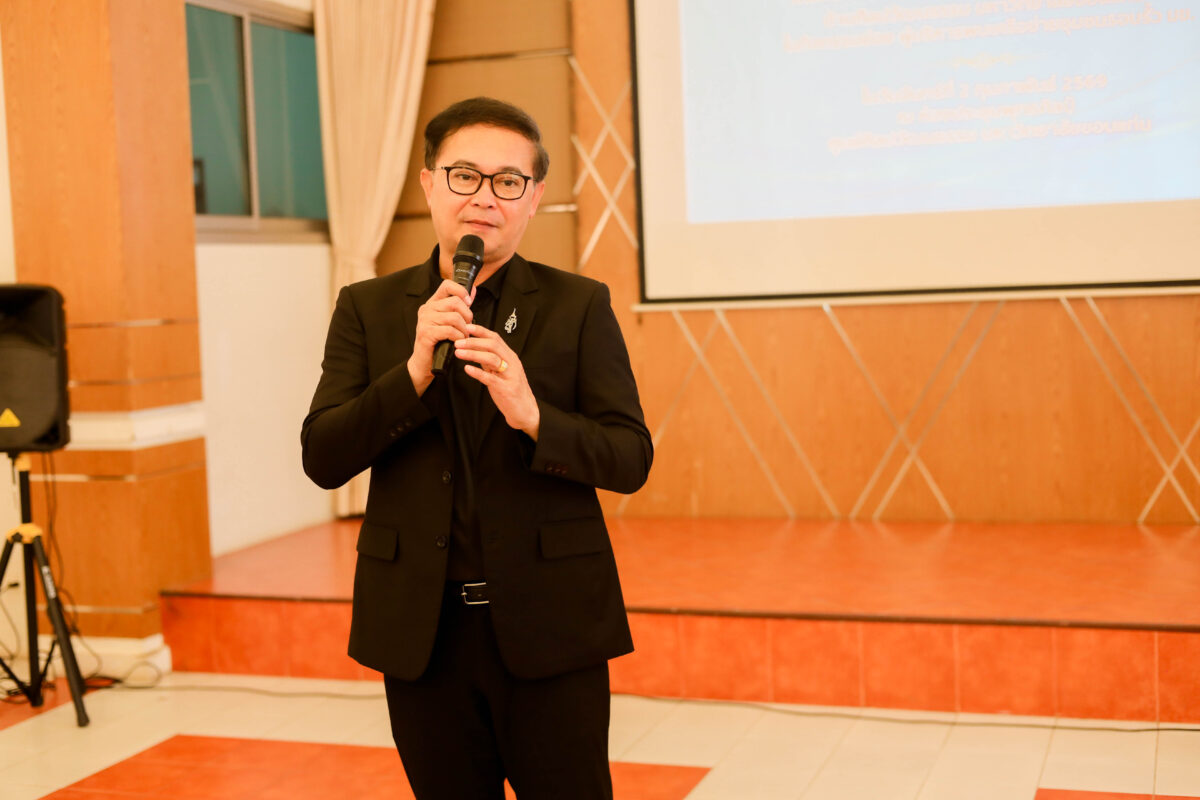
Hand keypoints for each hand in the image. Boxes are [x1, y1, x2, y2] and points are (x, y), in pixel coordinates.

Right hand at [408, 280, 475, 394]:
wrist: (424, 361)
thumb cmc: (438, 342)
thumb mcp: (450, 321)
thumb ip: (460, 306)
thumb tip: (473, 289)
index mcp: (432, 303)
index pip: (447, 285)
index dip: (461, 291)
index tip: (469, 302)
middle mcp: (427, 309)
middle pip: (455, 302)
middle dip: (467, 315)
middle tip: (467, 326)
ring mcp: (425, 320)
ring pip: (454, 317)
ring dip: (464, 329)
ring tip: (463, 336)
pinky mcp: (426, 333)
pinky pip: (450, 330)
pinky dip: (458, 337)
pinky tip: (457, 342)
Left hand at [455, 323, 539, 439]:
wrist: (525, 410)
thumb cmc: (511, 390)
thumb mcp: (501, 371)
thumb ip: (490, 359)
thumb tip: (474, 347)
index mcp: (510, 357)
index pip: (495, 338)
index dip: (481, 331)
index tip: (467, 327)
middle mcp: (511, 363)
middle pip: (493, 345)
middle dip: (473, 341)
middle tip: (458, 342)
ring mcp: (510, 376)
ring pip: (492, 359)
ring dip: (473, 354)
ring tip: (458, 353)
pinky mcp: (506, 389)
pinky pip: (490, 378)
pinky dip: (478, 372)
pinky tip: (467, 369)